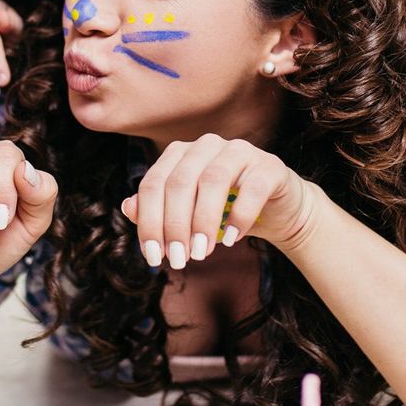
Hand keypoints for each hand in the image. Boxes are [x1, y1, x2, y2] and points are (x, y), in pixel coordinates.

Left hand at [121, 135, 314, 268]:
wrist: (277, 212)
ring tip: (200, 252)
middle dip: (175, 225)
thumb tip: (128, 207)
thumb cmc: (224, 212)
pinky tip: (231, 239)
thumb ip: (156, 210)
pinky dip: (239, 216)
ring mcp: (240, 151)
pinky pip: (252, 188)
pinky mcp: (269, 166)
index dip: (149, 221)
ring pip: (212, 180)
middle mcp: (207, 145)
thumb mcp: (187, 215)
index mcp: (180, 153)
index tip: (152, 257)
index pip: (154, 184)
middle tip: (177, 259)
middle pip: (180, 182)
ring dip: (202, 221)